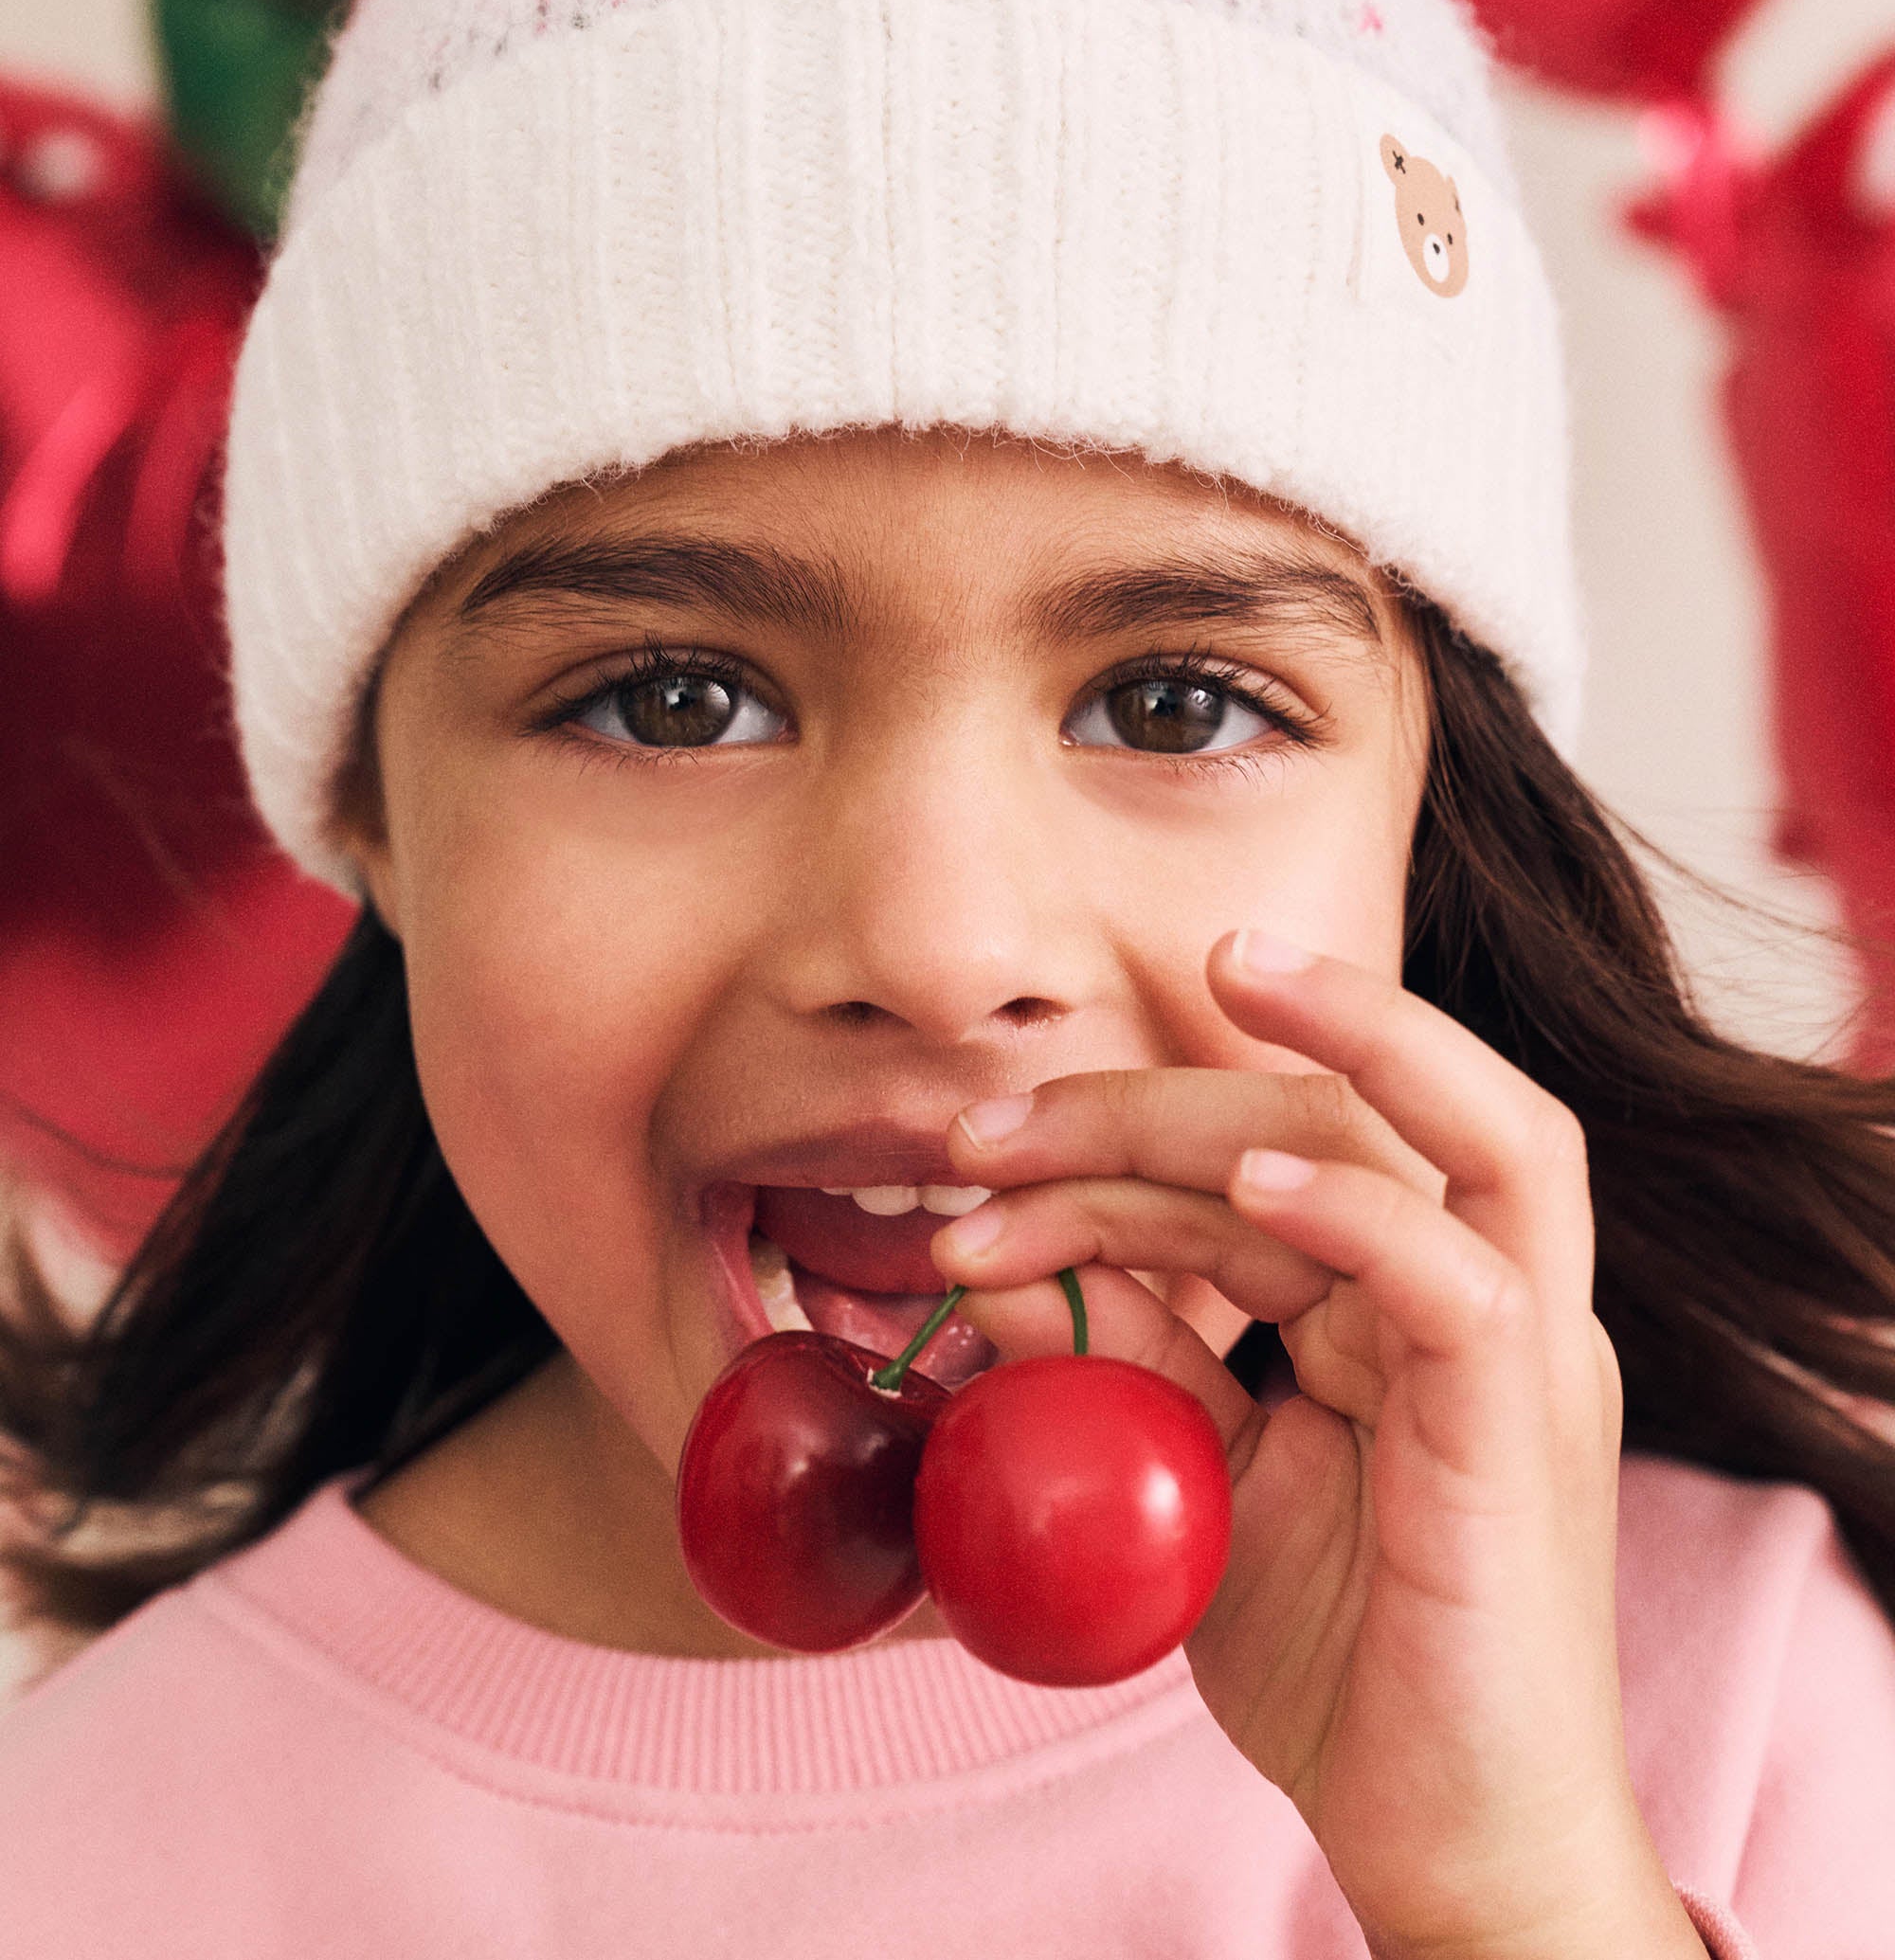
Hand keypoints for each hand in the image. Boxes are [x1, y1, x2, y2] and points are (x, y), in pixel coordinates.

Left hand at [929, 934, 1707, 1959]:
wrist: (1454, 1854)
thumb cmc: (1348, 1668)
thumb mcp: (1198, 1484)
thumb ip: (1129, 1361)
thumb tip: (996, 1257)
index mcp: (1414, 1301)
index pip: (1269, 1156)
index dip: (1113, 1132)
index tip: (968, 1153)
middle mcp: (1490, 1298)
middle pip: (1348, 1115)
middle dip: (1151, 1098)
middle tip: (981, 1132)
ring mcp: (1527, 1361)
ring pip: (1451, 1142)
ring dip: (1298, 1066)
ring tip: (1158, 1028)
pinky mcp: (1524, 1442)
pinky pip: (1464, 1288)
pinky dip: (1360, 1216)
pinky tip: (1249, 1194)